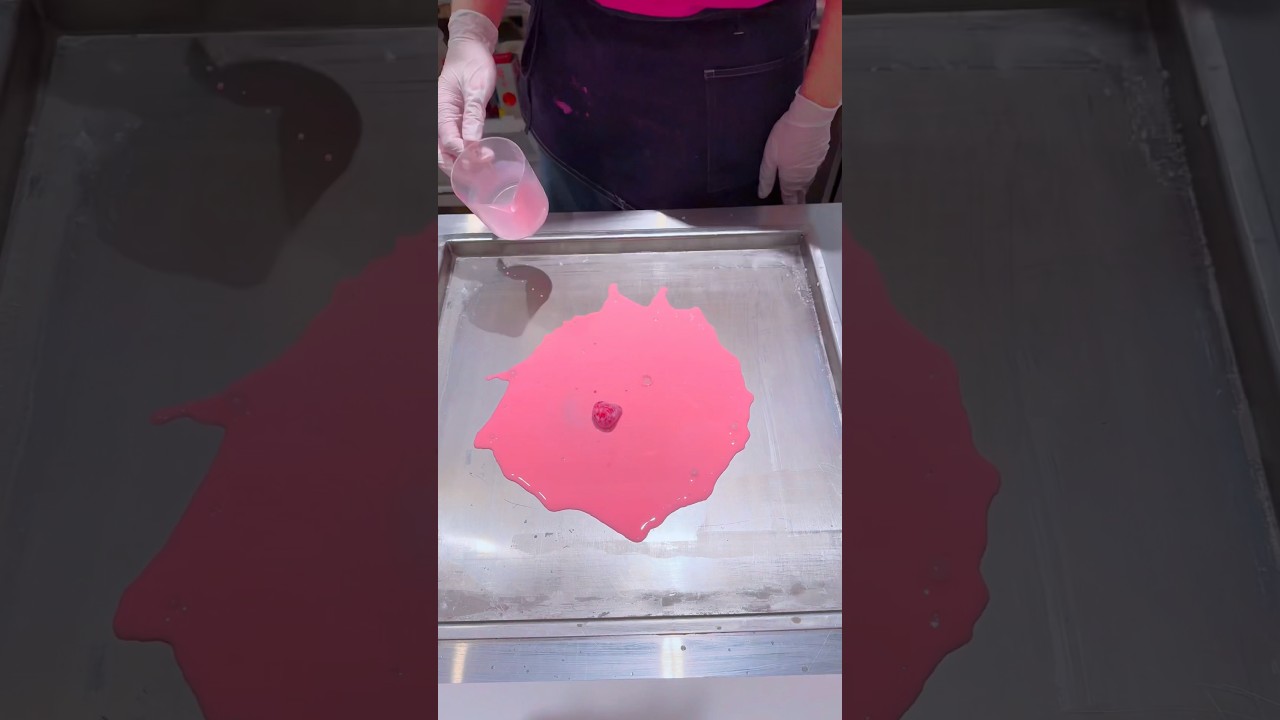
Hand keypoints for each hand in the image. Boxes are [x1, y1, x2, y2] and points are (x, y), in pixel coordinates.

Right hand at [438, 10, 498, 175]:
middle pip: (443, 152)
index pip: (448, 141)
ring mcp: (448, 121)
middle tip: (481, 176)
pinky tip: (480, 162)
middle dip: (459, 168)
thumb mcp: (476, 87)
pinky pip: (458, 144)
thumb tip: (473, 142)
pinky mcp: (457, 122)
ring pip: (449, 152)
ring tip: (482, 174)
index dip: (464, 154)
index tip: (482, 160)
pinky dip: (467, 156)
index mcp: (441, 109)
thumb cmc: (472, 63)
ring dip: (463, 165)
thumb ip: (473, 114)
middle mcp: (440, 118)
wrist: (471, 49)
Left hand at [758, 92, 838, 204]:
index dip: (788, 205)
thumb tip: (762, 194)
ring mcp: (815, 165)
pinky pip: (815, 168)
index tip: (788, 213)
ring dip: (804, 186)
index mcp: (791, 178)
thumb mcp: (770, 157)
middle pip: (801, 190)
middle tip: (797, 205)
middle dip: (798, 198)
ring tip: (801, 191)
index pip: (789, 197)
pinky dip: (810, 172)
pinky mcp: (821, 154)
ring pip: (809, 180)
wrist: (811, 118)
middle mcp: (805, 176)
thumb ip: (766, 177)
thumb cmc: (786, 136)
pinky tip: (808, 169)